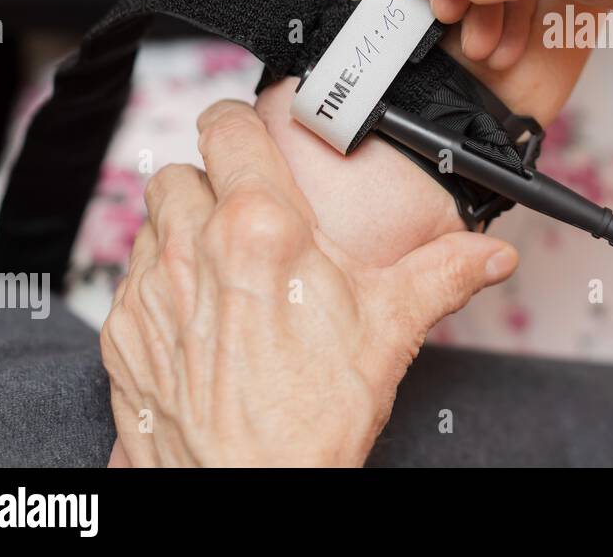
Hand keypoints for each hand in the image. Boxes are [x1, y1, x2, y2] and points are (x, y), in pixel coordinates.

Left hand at [100, 100, 517, 466]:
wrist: (249, 489)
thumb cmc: (314, 415)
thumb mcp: (392, 329)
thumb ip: (444, 274)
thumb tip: (489, 255)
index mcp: (261, 228)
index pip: (224, 128)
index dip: (236, 122)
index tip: (249, 133)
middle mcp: (194, 248)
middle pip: (180, 171)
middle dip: (209, 183)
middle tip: (246, 211)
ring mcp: (150, 293)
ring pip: (151, 224)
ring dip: (181, 230)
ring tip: (224, 263)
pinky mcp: (122, 336)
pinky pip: (130, 282)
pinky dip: (159, 284)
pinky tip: (199, 315)